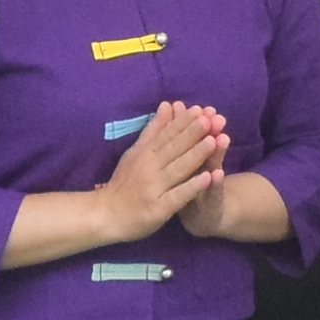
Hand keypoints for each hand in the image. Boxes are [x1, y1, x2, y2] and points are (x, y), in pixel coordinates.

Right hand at [96, 101, 222, 241]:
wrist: (106, 215)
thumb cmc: (124, 183)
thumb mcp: (136, 152)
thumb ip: (153, 130)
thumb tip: (166, 104)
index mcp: (144, 153)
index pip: (166, 134)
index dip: (183, 121)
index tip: (200, 109)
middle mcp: (148, 168)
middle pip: (174, 148)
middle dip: (193, 133)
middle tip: (211, 119)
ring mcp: (153, 188)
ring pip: (178, 169)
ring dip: (196, 155)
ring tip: (214, 141)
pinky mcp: (158, 208)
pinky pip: (178, 196)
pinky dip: (192, 186)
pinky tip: (208, 178)